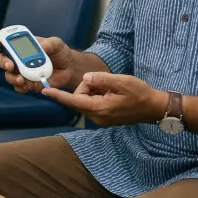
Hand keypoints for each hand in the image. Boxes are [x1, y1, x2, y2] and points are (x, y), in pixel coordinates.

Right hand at [0, 35, 75, 93]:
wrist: (69, 68)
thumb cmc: (60, 52)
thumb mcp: (57, 43)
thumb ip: (50, 43)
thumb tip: (43, 47)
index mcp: (22, 46)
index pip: (5, 43)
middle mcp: (19, 59)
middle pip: (2, 60)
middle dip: (4, 62)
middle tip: (11, 65)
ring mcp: (22, 72)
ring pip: (8, 75)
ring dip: (12, 77)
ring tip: (21, 79)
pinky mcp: (28, 84)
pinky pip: (19, 87)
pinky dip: (20, 86)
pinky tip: (25, 85)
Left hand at [41, 72, 166, 126]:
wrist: (153, 108)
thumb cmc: (140, 94)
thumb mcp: (121, 81)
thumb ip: (101, 79)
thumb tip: (86, 78)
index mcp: (99, 108)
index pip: (73, 101)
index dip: (58, 95)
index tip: (44, 91)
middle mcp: (97, 117)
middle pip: (80, 98)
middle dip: (88, 86)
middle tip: (106, 82)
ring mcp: (101, 119)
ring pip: (87, 100)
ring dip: (95, 90)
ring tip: (113, 88)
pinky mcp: (104, 118)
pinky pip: (94, 103)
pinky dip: (99, 95)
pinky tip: (113, 93)